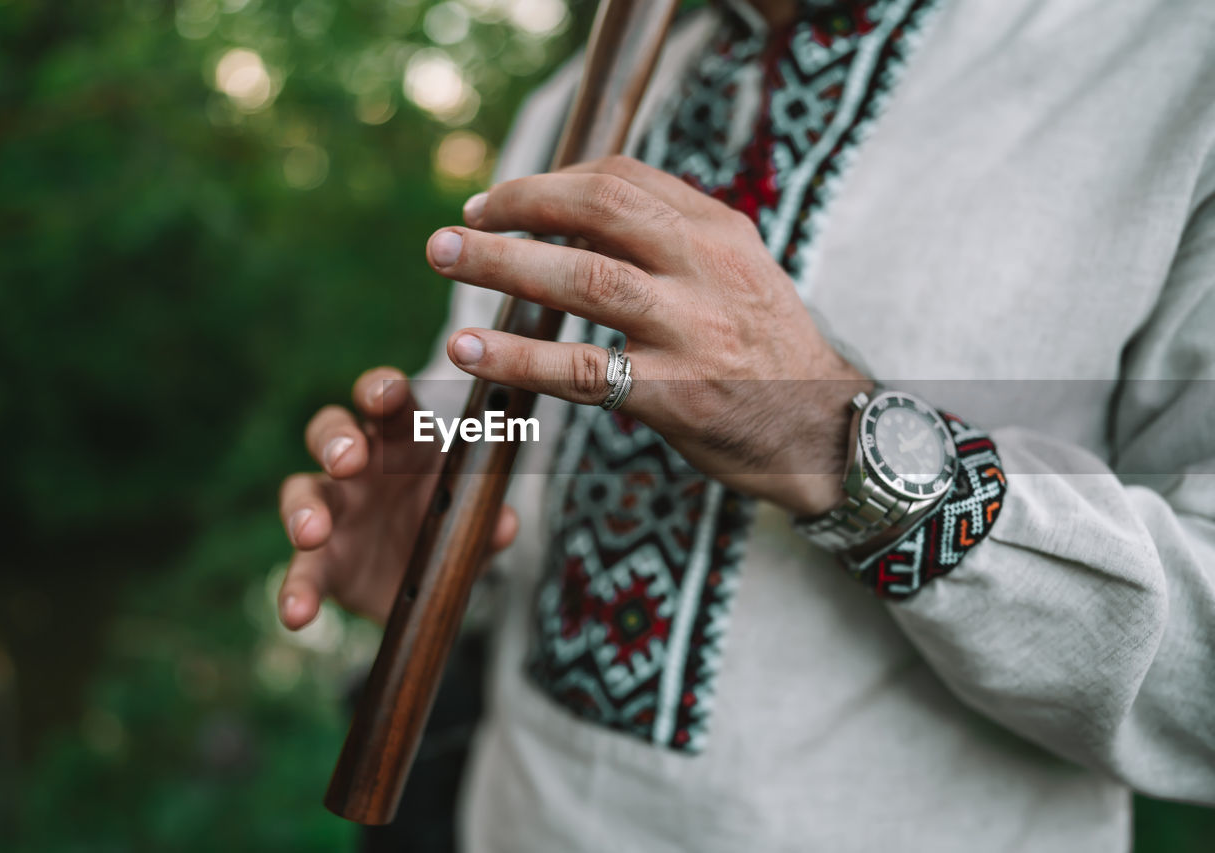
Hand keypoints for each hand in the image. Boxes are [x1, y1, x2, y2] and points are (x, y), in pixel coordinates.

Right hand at [276, 368, 518, 627]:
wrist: (427, 587)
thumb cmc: (446, 528)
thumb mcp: (473, 526)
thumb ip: (486, 524)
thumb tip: (505, 523)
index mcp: (403, 441)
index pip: (391, 404)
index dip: (384, 391)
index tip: (385, 394)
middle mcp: (360, 466)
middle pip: (333, 431)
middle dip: (337, 440)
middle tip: (348, 460)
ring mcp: (332, 510)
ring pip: (303, 490)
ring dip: (304, 509)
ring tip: (312, 533)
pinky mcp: (321, 561)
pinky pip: (302, 570)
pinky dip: (295, 590)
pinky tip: (296, 612)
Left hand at [425, 156, 869, 516]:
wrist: (824, 430)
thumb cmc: (765, 350)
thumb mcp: (737, 273)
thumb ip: (671, 239)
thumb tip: (577, 211)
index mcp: (719, 231)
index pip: (623, 180)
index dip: (549, 183)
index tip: (499, 201)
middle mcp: (709, 269)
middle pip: (601, 212)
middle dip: (519, 206)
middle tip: (456, 223)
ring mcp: (695, 331)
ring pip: (586, 280)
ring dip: (505, 264)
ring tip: (445, 258)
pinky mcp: (677, 394)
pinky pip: (584, 370)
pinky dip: (520, 359)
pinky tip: (470, 353)